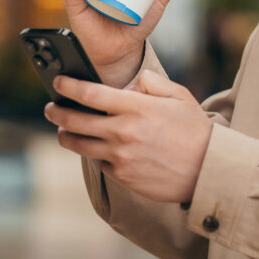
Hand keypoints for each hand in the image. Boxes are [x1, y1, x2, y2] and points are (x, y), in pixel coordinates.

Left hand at [45, 70, 212, 203]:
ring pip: (80, 145)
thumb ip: (152, 83)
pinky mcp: (122, 176)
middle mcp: (123, 131)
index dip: (68, 86)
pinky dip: (96, 154)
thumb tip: (132, 83)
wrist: (207, 170)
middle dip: (57, 112)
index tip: (58, 81)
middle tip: (51, 108)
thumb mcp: (178, 96)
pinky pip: (100, 162)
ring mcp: (120, 156)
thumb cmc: (194, 130)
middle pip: (75, 121)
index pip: (90, 93)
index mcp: (135, 107)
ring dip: (66, 136)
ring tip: (63, 131)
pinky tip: (97, 149)